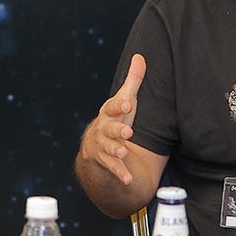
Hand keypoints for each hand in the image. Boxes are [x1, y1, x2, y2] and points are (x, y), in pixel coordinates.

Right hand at [79, 54, 146, 185]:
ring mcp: (102, 147)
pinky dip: (120, 174)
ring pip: (107, 149)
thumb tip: (140, 56)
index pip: (112, 107)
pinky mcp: (104, 162)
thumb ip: (133, 81)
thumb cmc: (116, 120)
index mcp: (109, 113)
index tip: (128, 103)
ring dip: (115, 151)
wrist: (96, 149)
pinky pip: (112, 169)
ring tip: (123, 153)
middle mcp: (103, 129)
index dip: (119, 105)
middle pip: (109, 129)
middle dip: (117, 130)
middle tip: (127, 133)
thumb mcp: (125, 101)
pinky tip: (128, 179)